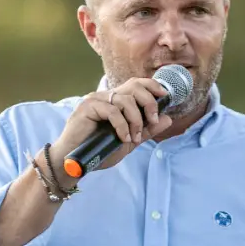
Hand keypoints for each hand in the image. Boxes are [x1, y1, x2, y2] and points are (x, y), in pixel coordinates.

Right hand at [51, 77, 172, 172]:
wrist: (76, 162)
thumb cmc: (100, 151)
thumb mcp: (130, 140)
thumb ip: (147, 129)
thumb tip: (168, 118)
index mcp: (115, 101)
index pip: (136, 83)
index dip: (152, 86)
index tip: (165, 96)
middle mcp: (106, 96)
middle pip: (134, 86)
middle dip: (149, 102)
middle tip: (151, 120)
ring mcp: (96, 99)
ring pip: (125, 100)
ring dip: (135, 120)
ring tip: (134, 137)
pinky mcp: (87, 107)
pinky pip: (113, 111)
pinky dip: (122, 126)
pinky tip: (123, 138)